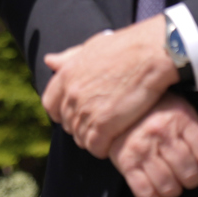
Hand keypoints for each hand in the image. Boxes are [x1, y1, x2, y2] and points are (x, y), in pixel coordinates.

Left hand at [41, 15, 180, 158]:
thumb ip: (69, 58)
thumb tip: (49, 60)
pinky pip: (95, 147)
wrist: (148, 54)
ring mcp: (86, 110)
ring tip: (110, 132)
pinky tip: (114, 141)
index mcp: (66, 75)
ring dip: (93, 139)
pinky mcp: (104, 125)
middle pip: (67, 124)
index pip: (50, 105)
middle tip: (100, 123)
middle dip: (81, 126)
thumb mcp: (91, 47)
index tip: (76, 113)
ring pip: (81, 138)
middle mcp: (72, 94)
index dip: (61, 112)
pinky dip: (103, 148)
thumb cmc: (124, 47)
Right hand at [110, 93, 197, 196]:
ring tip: (174, 182)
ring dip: (175, 191)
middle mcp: (160, 132)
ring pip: (169, 186)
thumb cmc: (159, 112)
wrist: (122, 108)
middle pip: (189, 173)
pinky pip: (145, 192)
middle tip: (188, 173)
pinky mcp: (126, 162)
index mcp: (180, 118)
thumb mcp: (187, 116)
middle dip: (193, 179)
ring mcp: (141, 148)